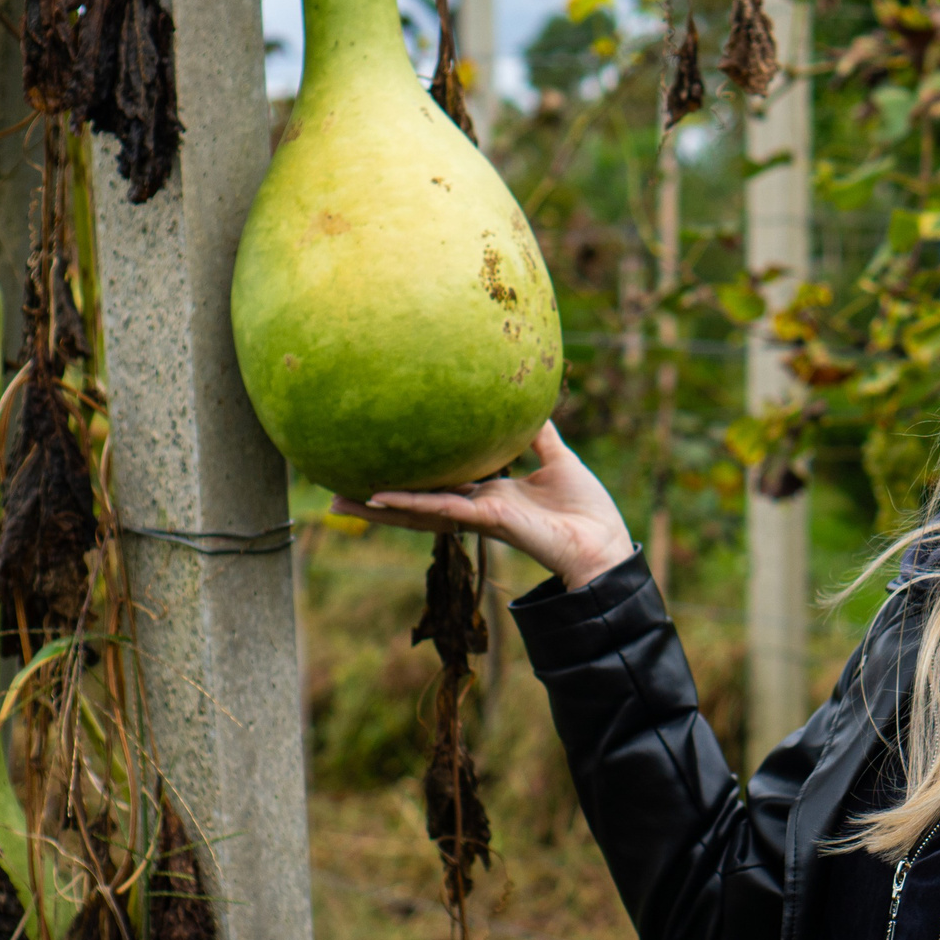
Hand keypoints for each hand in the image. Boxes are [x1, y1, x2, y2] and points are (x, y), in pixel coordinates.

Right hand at [332, 422, 636, 589]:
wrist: (604, 544)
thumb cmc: (585, 509)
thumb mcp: (557, 458)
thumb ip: (536, 433)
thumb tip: (522, 396)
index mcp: (489, 494)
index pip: (438, 485)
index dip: (408, 478)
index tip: (377, 464)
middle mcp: (476, 506)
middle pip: (416, 502)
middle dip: (376, 499)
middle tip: (335, 490)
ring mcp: (478, 514)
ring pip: (418, 511)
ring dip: (378, 507)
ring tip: (337, 500)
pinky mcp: (489, 519)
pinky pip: (444, 509)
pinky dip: (411, 503)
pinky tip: (379, 496)